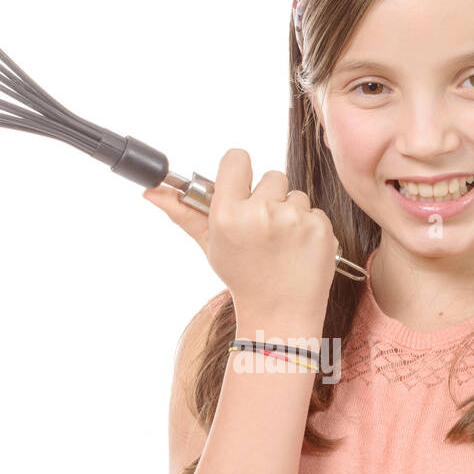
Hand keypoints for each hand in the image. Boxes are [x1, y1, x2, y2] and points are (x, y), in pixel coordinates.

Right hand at [143, 148, 336, 324]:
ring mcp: (295, 220)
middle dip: (268, 198)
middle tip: (263, 230)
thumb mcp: (211, 246)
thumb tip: (151, 190)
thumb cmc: (243, 278)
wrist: (281, 315)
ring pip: (295, 194)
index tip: (241, 189)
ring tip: (282, 244)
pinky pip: (315, 211)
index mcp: (229, 215)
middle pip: (272, 176)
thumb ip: (184, 214)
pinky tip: (299, 251)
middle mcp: (261, 213)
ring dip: (290, 213)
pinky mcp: (321, 229)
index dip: (239, 173)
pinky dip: (309, 228)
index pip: (237, 158)